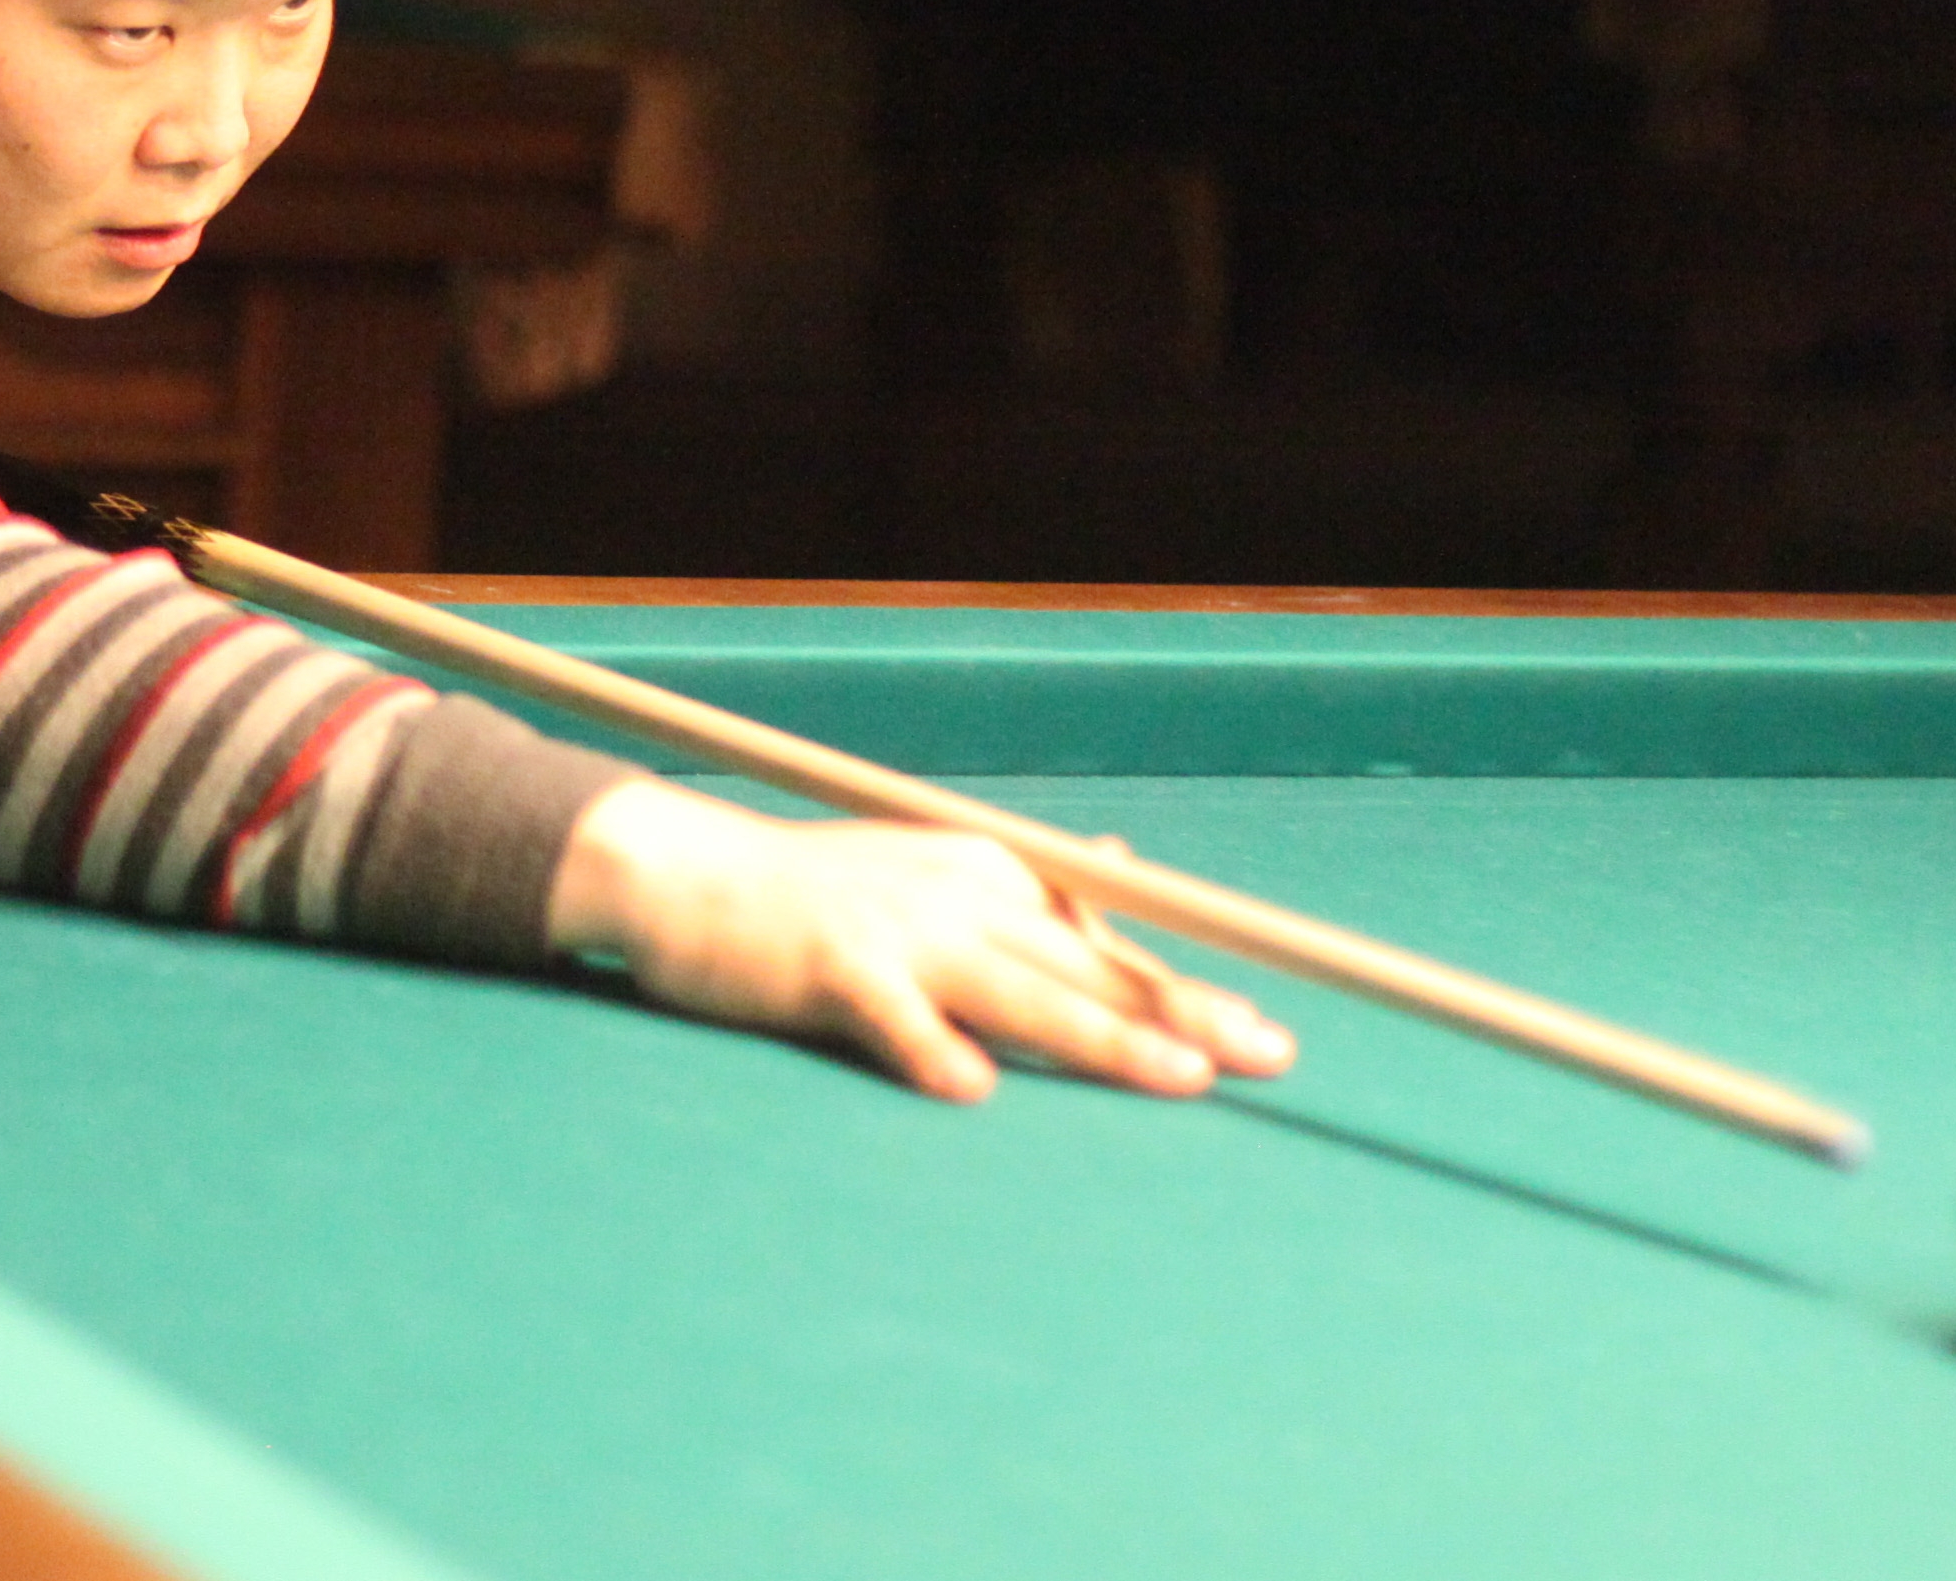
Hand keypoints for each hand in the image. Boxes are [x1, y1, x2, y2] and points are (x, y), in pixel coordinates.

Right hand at [542, 778, 1297, 1102]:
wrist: (685, 874)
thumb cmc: (814, 893)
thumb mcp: (931, 869)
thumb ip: (1026, 886)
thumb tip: (1120, 865)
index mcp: (988, 874)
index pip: (1105, 938)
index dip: (1185, 984)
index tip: (1264, 1029)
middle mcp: (959, 895)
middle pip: (1088, 963)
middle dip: (1184, 1012)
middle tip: (1269, 1055)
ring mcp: (897, 930)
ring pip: (1019, 991)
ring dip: (1103, 1036)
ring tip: (1178, 1077)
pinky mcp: (832, 967)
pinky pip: (892, 1017)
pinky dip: (930, 1050)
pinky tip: (971, 1090)